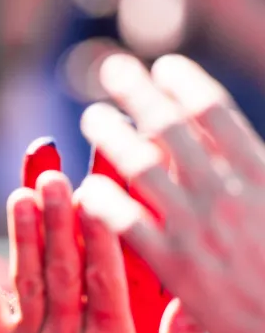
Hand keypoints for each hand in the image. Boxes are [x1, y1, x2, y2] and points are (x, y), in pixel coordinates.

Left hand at [77, 53, 264, 332]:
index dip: (186, 84)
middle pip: (170, 127)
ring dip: (112, 136)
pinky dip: (103, 200)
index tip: (165, 67)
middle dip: (138, 92)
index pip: (215, 113)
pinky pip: (127, 223)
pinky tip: (85, 187)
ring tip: (91, 118)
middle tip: (111, 70)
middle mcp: (227, 192)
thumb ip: (256, 171)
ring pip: (142, 167)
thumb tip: (238, 144)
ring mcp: (198, 227)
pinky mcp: (175, 266)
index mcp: (260, 173)